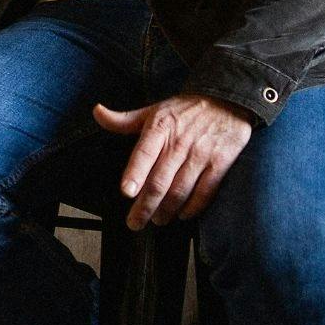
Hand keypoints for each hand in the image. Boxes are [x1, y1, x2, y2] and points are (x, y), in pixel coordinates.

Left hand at [94, 94, 252, 228]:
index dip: (135, 174)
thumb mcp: (153, 110)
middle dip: (146, 206)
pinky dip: (193, 207)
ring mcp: (201, 155)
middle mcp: (179, 143)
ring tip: (157, 220)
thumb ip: (124, 119)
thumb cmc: (185, 109)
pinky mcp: (220, 164)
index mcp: (159, 129)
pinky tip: (183, 215)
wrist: (227, 101)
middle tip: (135, 223)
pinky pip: (205, 191)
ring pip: (180, 190)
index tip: (126, 192)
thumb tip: (97, 112)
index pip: (144, 154)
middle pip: (160, 181)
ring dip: (167, 210)